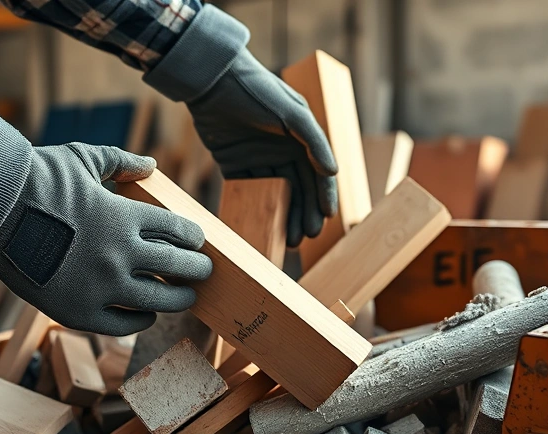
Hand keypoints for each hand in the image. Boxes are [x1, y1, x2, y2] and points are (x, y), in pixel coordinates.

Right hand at [0, 144, 211, 334]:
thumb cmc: (35, 178)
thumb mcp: (84, 158)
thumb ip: (122, 163)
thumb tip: (151, 165)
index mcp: (127, 216)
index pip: (180, 232)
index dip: (194, 238)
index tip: (197, 242)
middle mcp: (121, 254)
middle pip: (179, 267)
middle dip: (198, 269)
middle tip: (204, 271)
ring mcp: (101, 286)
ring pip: (159, 300)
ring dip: (179, 299)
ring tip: (186, 297)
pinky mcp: (78, 311)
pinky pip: (123, 325)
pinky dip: (140, 320)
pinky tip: (146, 315)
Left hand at [187, 48, 338, 246]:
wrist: (213, 80)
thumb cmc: (258, 91)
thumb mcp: (292, 113)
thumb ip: (314, 141)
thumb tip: (334, 172)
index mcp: (302, 139)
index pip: (318, 175)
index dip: (323, 198)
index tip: (325, 220)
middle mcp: (284, 151)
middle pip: (298, 190)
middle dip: (303, 214)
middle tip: (303, 238)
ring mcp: (259, 158)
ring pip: (275, 194)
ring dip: (283, 216)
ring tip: (287, 239)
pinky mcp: (234, 163)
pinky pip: (248, 189)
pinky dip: (254, 207)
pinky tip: (259, 224)